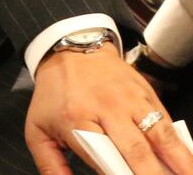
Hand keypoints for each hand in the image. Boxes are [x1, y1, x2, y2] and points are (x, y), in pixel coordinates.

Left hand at [27, 47, 192, 173]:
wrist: (71, 51)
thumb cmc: (54, 94)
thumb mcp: (37, 128)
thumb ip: (50, 164)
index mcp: (76, 119)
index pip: (102, 158)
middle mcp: (107, 109)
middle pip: (135, 150)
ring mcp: (131, 101)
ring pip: (160, 136)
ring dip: (178, 161)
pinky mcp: (147, 96)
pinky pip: (168, 124)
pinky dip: (180, 145)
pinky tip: (187, 161)